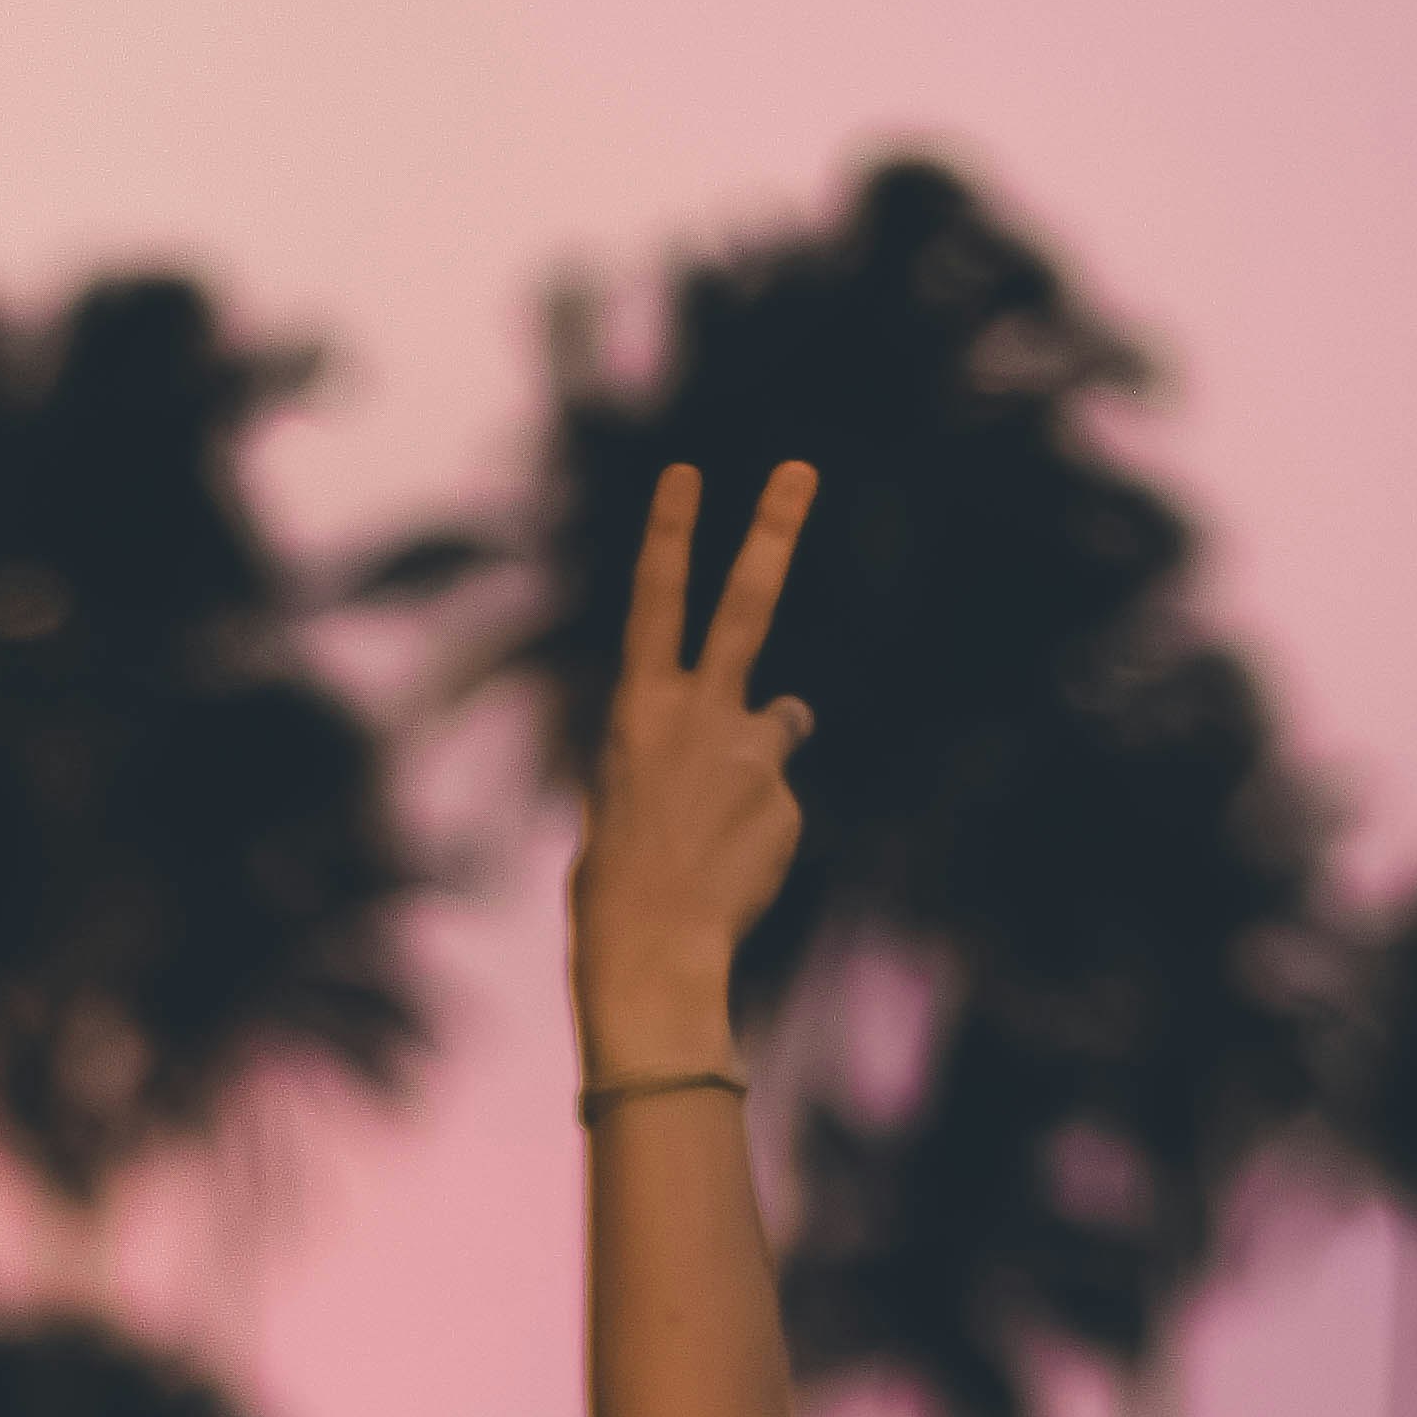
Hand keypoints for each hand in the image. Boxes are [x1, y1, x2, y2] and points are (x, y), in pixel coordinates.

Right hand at [572, 459, 815, 1071]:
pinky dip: (765, 829)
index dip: (669, 534)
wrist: (650, 947)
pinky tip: (736, 869)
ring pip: (782, 722)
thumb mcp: (625, 794)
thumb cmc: (617, 880)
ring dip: (767, 747)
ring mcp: (749, 752)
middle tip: (799, 469)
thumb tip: (789, 720)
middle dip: (771, 531)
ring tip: (719, 821)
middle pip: (744, 604)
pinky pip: (781, 801)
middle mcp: (697, 713)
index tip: (687, 472)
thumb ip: (689, 744)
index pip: (653, 601)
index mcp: (634, 709)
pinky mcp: (786, 799)